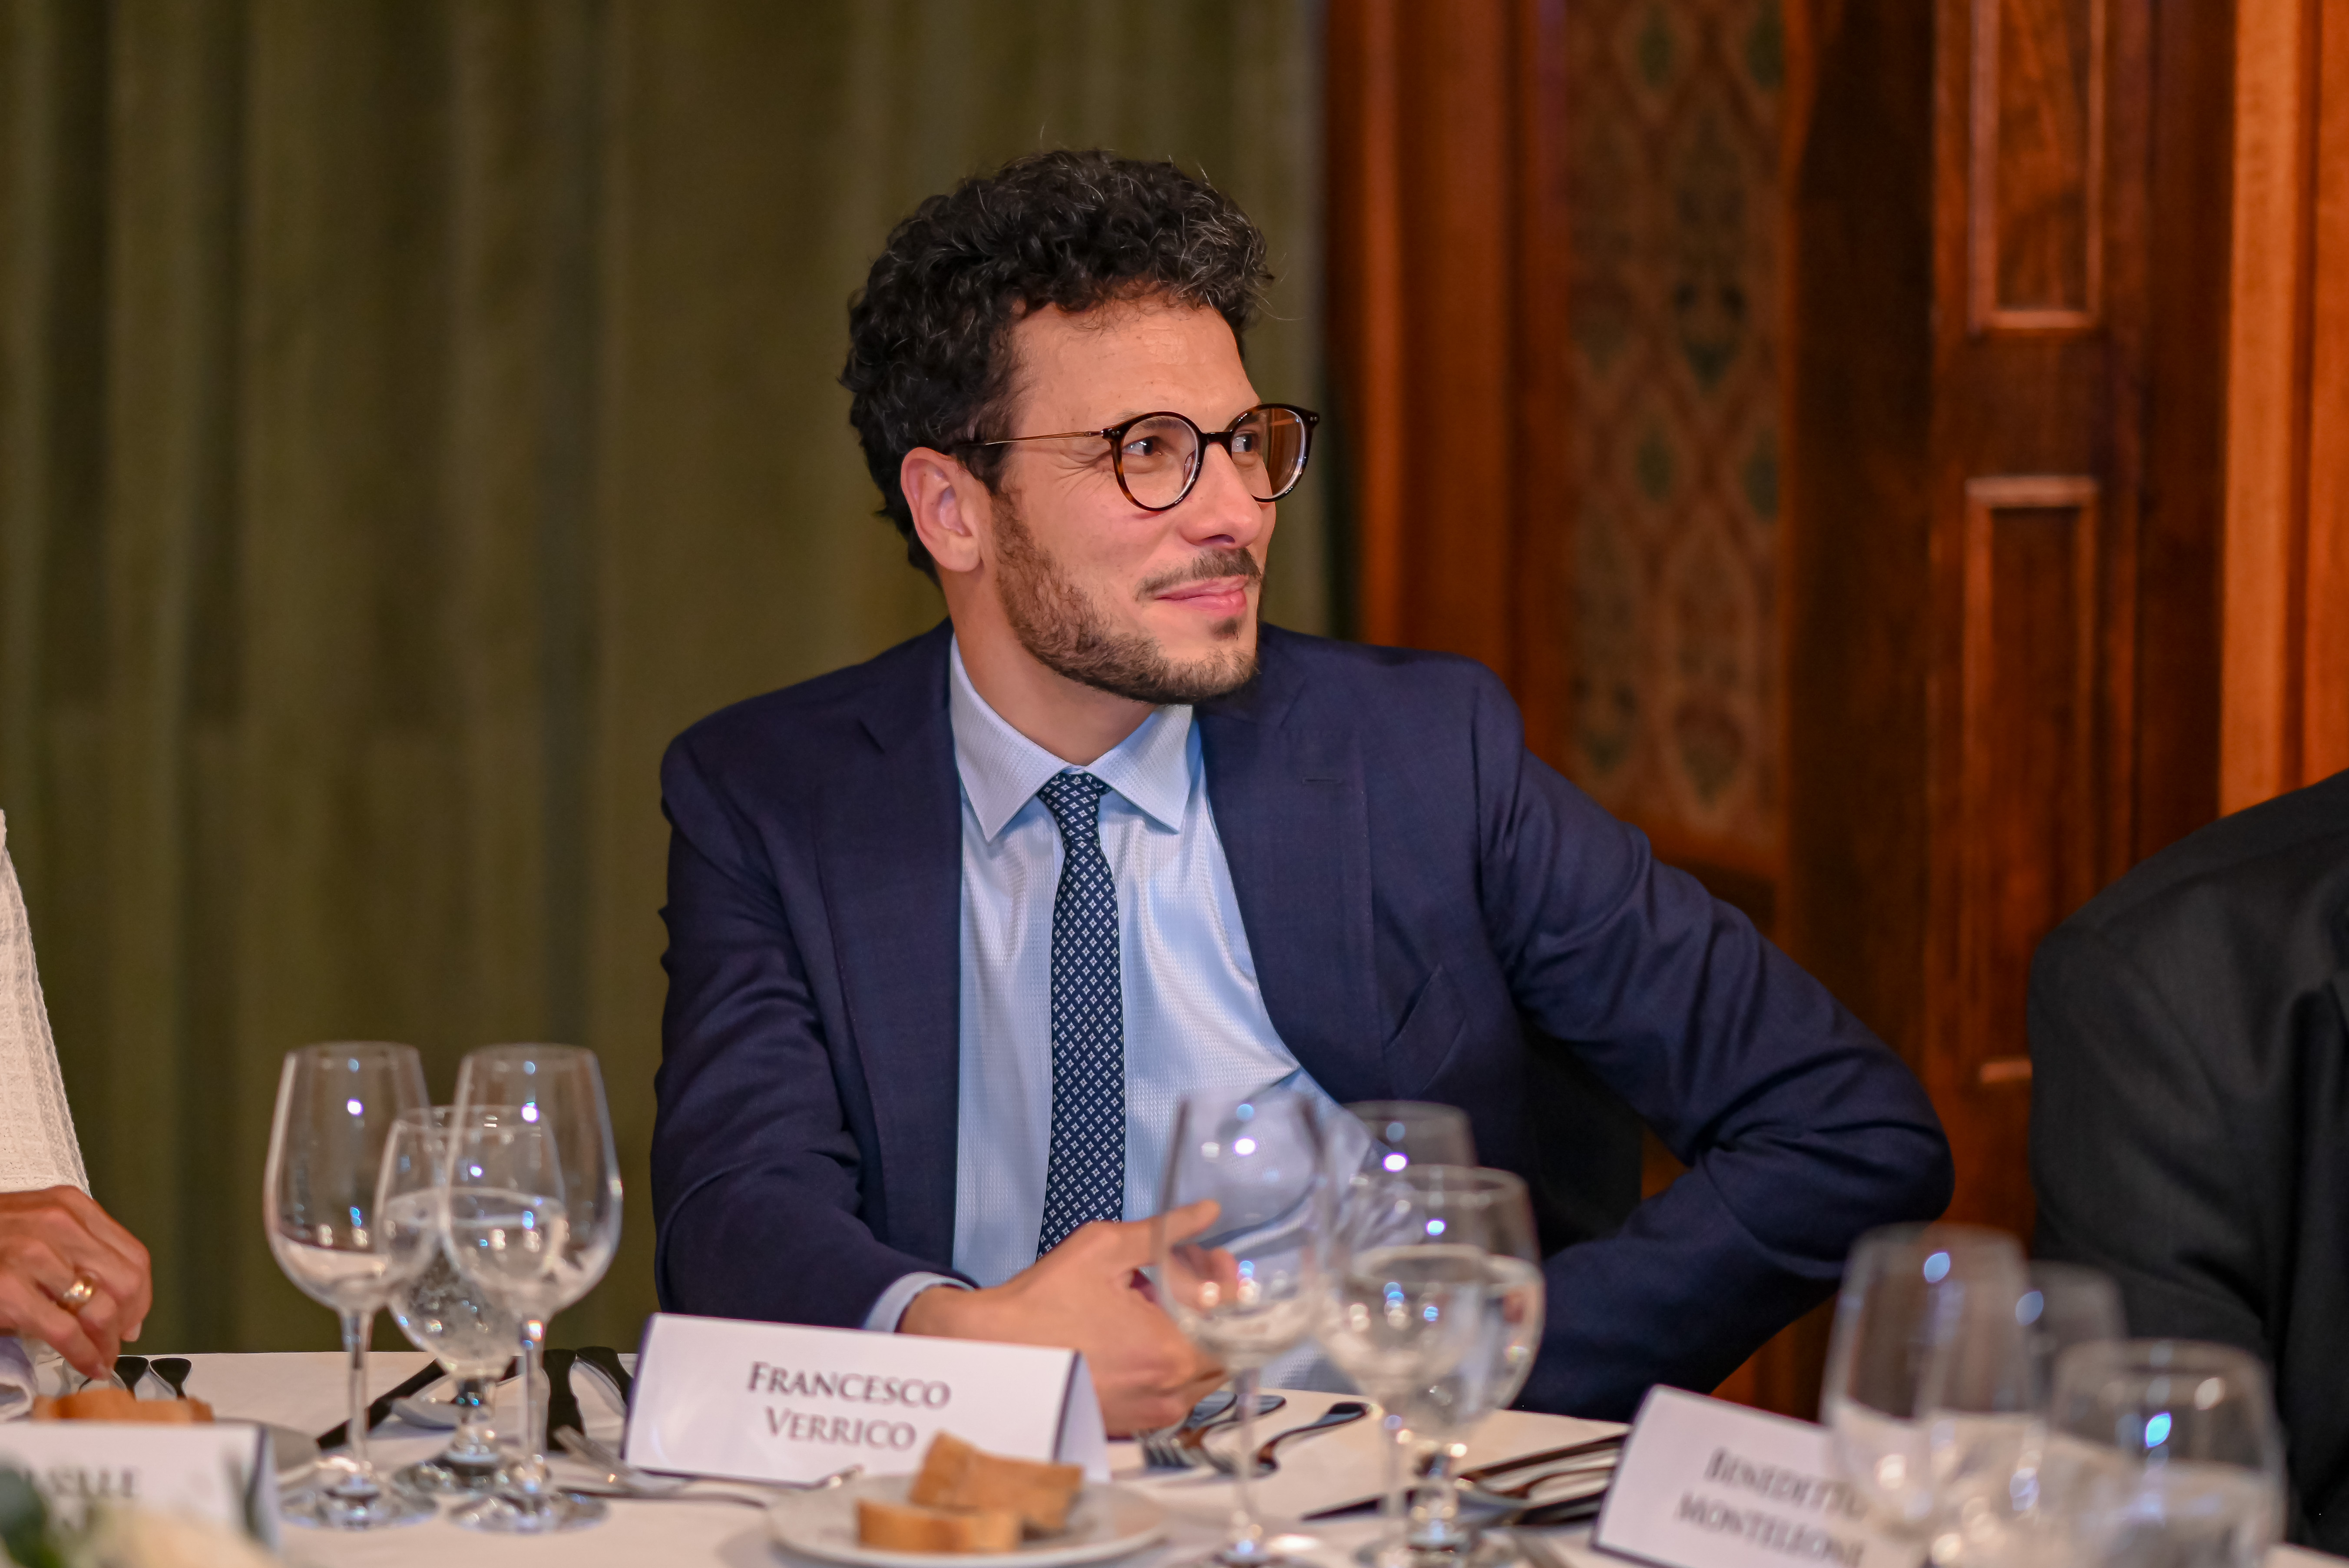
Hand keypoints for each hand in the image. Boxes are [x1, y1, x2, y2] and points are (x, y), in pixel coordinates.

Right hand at [0, 1186, 152, 1379]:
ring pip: (100, 1308)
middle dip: (126, 1321)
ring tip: (101, 1357)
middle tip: (117, 1343)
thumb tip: (122, 1308)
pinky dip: (85, 1355)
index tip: (135, 1319)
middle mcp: (58, 1224)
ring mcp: (32, 1255)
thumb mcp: (36, 1229)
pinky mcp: (8, 1289)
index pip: (133, 1256)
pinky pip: (67, 1331)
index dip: (141, 1296)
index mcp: (70, 1207)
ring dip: (107, 1342)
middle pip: (125, 1282)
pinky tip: (88, 1364)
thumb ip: (77, 1254)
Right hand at [900, 1201, 1228, 1434]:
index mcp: (1170, 1352)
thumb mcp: (1103, 1250)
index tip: (1212, 1254)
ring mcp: (1150, 1415)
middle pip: (1224, 1344)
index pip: (1235, 1317)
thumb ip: (1164, 1231)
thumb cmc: (1040, 1304)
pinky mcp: (1131, 1425)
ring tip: (1153, 1296)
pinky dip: (1167, 1358)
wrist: (990, 1354)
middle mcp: (1168, 1394)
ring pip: (1199, 1369)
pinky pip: (1171, 1390)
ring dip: (1191, 1330)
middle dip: (1212, 1302)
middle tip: (1184, 1269)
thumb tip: (1205, 1211)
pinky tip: (1138, 1328)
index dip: (1229, 1280)